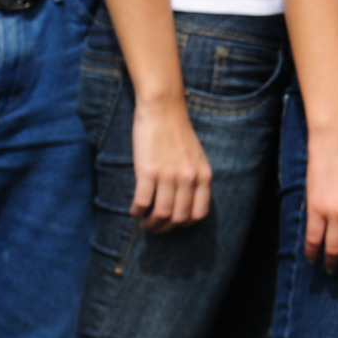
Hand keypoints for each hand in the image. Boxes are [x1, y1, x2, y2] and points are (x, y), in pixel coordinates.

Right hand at [128, 93, 213, 231]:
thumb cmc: (178, 132)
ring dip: (151, 224)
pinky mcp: (147, 171)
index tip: (174, 224)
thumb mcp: (197, 157)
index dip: (185, 223)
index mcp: (203, 175)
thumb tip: (186, 202)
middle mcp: (188, 178)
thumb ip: (195, 178)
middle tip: (155, 227)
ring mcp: (168, 175)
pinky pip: (142, 202)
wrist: (163, 109)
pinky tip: (134, 211)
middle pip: (179, 218)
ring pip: (161, 214)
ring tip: (144, 223)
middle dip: (166, 228)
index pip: (199, 213)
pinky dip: (137, 211)